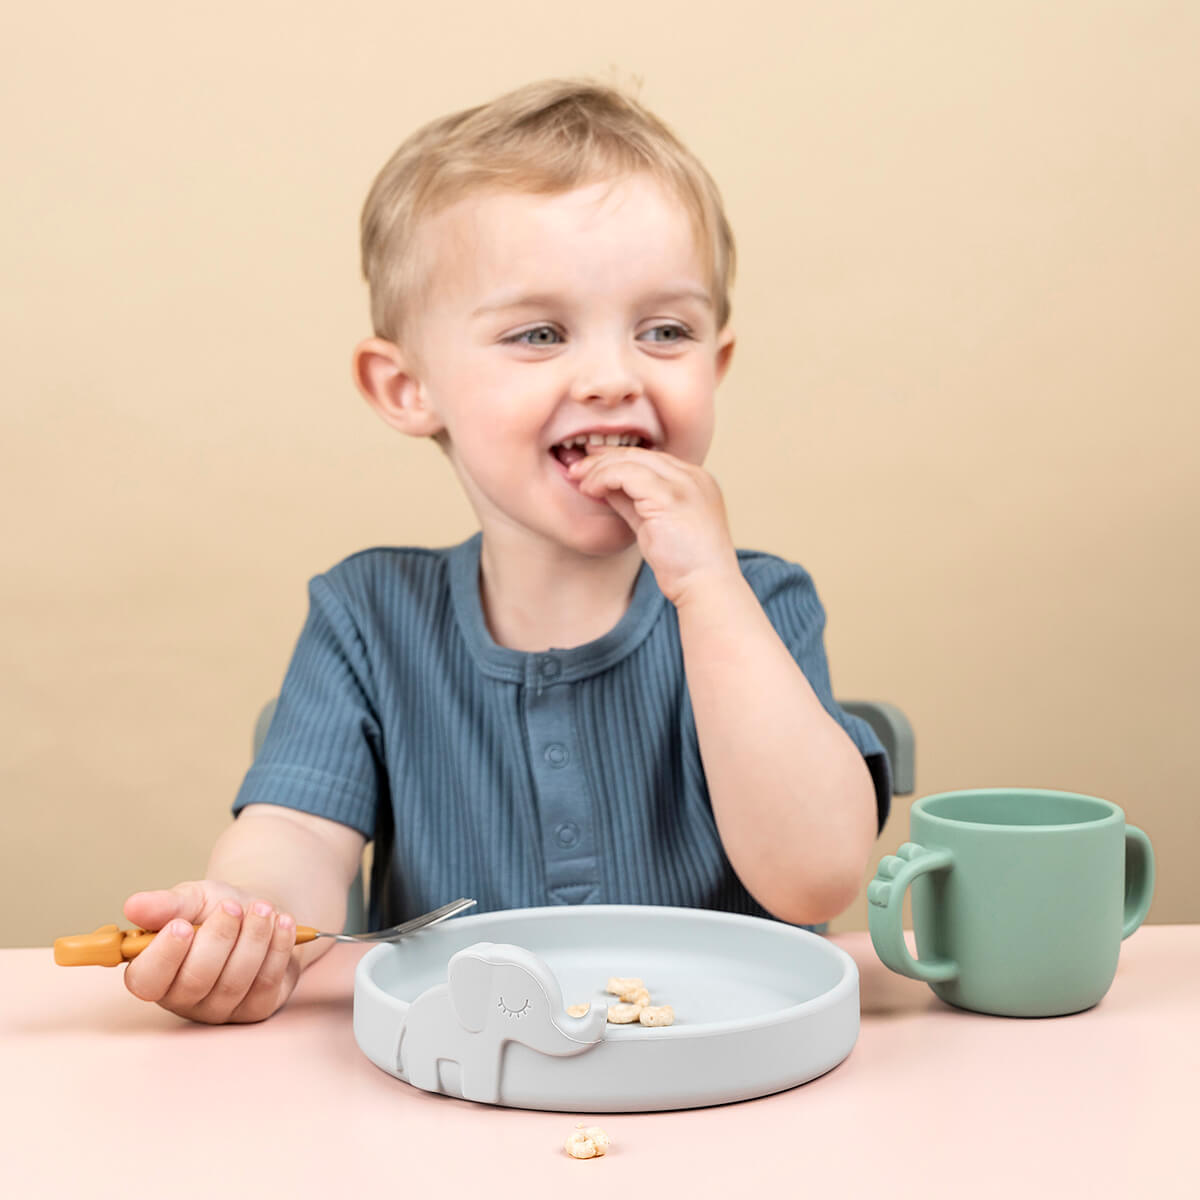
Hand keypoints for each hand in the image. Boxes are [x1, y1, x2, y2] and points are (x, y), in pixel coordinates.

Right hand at [122, 881, 299, 1023]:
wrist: (258, 913)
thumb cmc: (216, 910)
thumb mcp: (191, 899)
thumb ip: (165, 905)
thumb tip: (133, 907)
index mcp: (156, 972)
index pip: (146, 981)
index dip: (163, 956)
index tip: (182, 925)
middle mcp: (183, 998)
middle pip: (195, 981)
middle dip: (218, 938)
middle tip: (233, 907)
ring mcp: (220, 1009)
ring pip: (234, 982)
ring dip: (253, 939)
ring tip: (263, 908)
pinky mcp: (255, 1010)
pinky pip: (265, 984)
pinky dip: (277, 949)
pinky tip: (283, 923)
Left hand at [568, 446, 740, 604]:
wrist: (707, 587)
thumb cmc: (684, 565)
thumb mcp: (654, 525)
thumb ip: (633, 503)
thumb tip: (606, 487)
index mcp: (696, 481)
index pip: (651, 457)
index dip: (617, 458)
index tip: (592, 466)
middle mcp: (693, 476)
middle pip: (640, 453)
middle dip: (603, 458)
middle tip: (576, 469)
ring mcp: (685, 484)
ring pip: (631, 459)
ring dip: (599, 468)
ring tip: (579, 481)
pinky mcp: (670, 497)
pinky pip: (627, 474)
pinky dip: (604, 478)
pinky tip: (591, 490)